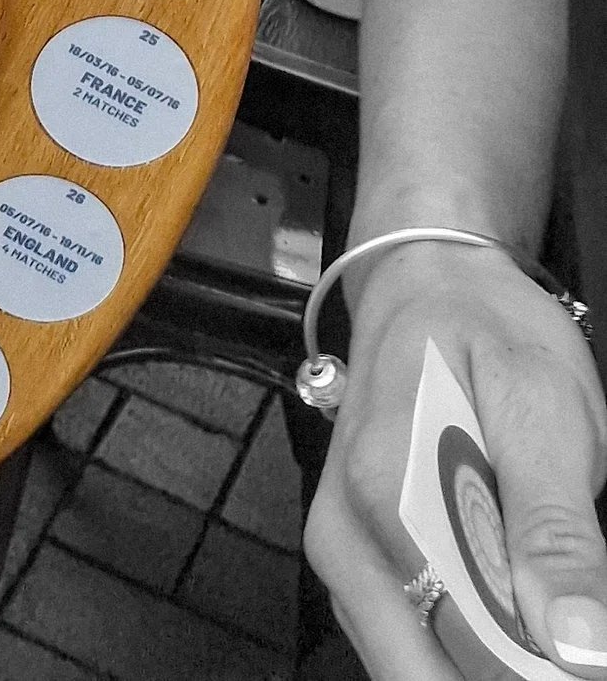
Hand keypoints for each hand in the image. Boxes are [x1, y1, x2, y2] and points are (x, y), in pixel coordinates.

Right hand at [307, 239, 606, 673]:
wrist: (427, 283)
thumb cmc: (487, 330)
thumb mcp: (544, 408)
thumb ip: (556, 530)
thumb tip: (578, 647)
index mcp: (388, 495)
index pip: (470, 648)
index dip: (542, 668)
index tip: (584, 645)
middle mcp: (344, 538)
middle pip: (431, 673)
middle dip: (512, 668)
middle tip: (572, 632)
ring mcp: (343, 557)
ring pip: (419, 668)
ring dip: (493, 662)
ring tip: (550, 615)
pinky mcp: (357, 566)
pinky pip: (412, 643)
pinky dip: (470, 650)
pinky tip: (514, 611)